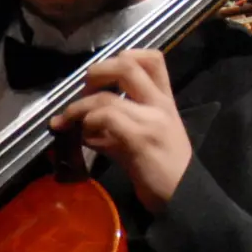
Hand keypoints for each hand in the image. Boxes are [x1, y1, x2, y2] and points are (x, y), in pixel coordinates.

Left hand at [49, 48, 193, 207]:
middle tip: (83, 92)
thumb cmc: (164, 169)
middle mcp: (160, 104)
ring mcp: (151, 120)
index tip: (105, 75)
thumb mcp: (144, 138)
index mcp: (164, 100)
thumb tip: (85, 124)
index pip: (152, 58)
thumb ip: (117, 126)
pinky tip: (84, 138)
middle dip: (96, 72)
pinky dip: (87, 124)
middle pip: (127, 64)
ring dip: (78, 107)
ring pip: (107, 97)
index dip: (124, 55)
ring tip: (67, 121)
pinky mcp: (140, 139)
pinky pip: (106, 119)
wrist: (184, 196)